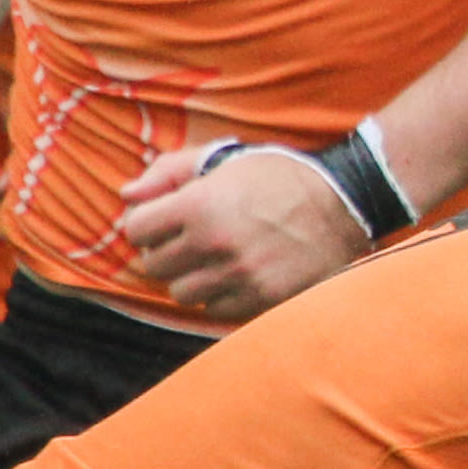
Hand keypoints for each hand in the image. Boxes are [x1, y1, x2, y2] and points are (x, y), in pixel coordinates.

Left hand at [119, 145, 371, 321]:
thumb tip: (125, 195)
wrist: (342, 203)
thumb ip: (167, 172)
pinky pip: (215, 309)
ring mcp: (239, 274)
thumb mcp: (222, 158)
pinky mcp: (261, 297)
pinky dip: (219, 296)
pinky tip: (235, 276)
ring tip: (213, 260)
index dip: (146, 224)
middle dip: (166, 251)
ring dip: (191, 278)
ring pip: (182, 293)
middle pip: (154, 265)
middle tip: (189, 241)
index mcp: (199, 204)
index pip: (136, 229)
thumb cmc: (277, 177)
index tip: (163, 221)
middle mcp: (214, 242)